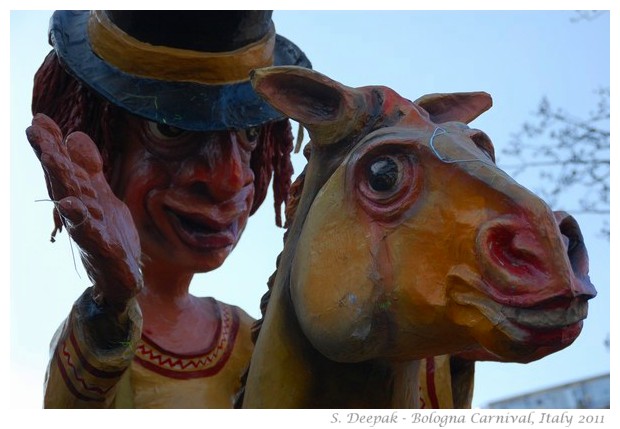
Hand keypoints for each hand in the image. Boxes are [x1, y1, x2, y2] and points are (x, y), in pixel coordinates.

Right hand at [26, 114, 142, 312]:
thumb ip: (87, 167)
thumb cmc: (107, 232)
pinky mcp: (102, 249)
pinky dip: (82, 222)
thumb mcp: (99, 194)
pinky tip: (74, 207)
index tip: (39, 119)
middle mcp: (79, 210)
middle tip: (35, 131)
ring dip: (60, 181)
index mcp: (80, 195)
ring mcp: (88, 230)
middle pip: (62, 181)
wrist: (119, 276)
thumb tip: (74, 134)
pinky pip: (91, 234)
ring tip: (52, 158)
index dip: (52, 144)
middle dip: (50, 156)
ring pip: (71, 203)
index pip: (64, 168)